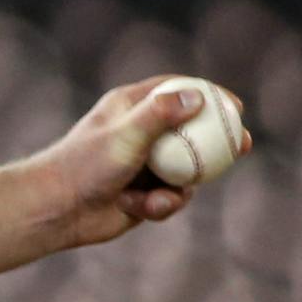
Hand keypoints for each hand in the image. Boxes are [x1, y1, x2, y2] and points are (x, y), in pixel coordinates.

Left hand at [34, 75, 252, 248]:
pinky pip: (172, 197)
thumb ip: (160, 114)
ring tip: (157, 198)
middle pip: (191, 130)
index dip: (208, 94)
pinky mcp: (144, 192)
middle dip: (217, 141)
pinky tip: (137, 209)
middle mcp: (138, 132)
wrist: (58, 210)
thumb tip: (198, 95)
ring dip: (179, 187)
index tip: (235, 105)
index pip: (176, 90)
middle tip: (243, 145)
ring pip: (187, 170)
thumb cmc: (85, 166)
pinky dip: (160, 205)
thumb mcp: (125, 134)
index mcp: (129, 107)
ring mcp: (143, 163)